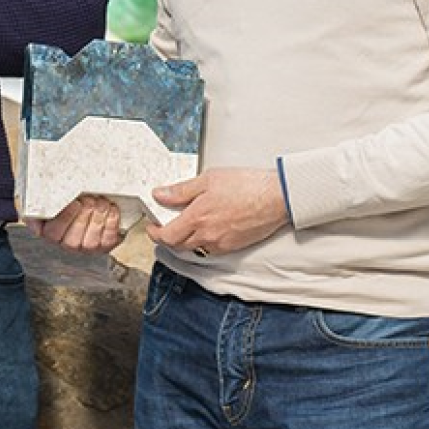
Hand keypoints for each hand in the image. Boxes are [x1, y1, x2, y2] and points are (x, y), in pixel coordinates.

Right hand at [25, 194, 123, 254]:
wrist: (85, 200)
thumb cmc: (64, 198)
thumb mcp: (48, 195)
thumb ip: (39, 197)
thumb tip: (33, 197)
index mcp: (49, 232)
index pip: (54, 232)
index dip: (66, 218)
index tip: (75, 203)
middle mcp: (67, 243)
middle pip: (73, 239)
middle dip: (84, 217)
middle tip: (91, 200)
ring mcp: (86, 247)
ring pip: (91, 242)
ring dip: (99, 220)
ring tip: (102, 203)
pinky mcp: (104, 245)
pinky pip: (108, 241)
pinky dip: (112, 225)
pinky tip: (111, 210)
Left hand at [146, 168, 289, 258]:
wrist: (276, 197)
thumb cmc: (247, 185)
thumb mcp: (208, 179)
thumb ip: (181, 190)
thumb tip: (160, 195)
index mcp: (197, 218)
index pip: (167, 236)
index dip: (155, 233)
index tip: (152, 226)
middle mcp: (207, 235)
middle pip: (178, 245)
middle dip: (168, 237)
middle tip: (165, 225)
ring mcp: (221, 243)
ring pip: (194, 248)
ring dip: (185, 240)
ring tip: (186, 225)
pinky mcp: (233, 246)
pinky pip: (211, 249)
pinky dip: (203, 242)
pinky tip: (207, 228)